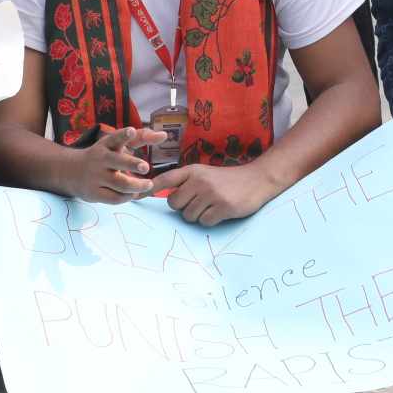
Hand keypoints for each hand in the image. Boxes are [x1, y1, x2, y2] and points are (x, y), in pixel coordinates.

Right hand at [71, 126, 165, 202]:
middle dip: (132, 164)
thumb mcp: (118, 143)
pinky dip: (126, 197)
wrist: (71, 172)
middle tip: (146, 167)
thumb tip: (164, 136)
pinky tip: (133, 194)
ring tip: (148, 184)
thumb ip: (141, 137)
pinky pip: (114, 198)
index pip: (115, 137)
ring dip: (136, 186)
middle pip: (118, 161)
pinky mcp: (93, 192)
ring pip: (119, 183)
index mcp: (107, 144)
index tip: (131, 131)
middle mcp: (101, 159)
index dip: (124, 135)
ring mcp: (96, 176)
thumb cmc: (105, 155)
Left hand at [150, 163, 276, 226]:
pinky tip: (221, 211)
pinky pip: (204, 222)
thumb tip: (161, 197)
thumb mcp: (205, 174)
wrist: (258, 179)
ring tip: (212, 205)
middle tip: (199, 202)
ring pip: (189, 216)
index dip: (149, 188)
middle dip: (184, 207)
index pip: (165, 179)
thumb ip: (186, 182)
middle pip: (174, 204)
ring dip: (199, 215)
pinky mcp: (223, 207)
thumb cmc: (228, 179)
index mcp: (193, 171)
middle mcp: (200, 181)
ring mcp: (212, 194)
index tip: (134, 196)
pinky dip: (210, 220)